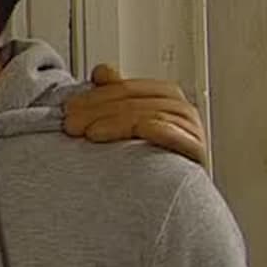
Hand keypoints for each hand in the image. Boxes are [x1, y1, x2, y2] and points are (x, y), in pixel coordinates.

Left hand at [64, 64, 207, 163]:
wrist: (170, 195)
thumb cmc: (149, 158)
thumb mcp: (127, 123)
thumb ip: (115, 95)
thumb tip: (102, 71)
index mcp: (166, 96)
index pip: (127, 88)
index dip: (95, 96)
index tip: (69, 108)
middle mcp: (181, 109)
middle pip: (134, 101)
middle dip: (97, 110)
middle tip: (72, 122)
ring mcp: (191, 128)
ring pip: (149, 114)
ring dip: (115, 122)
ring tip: (89, 133)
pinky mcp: (197, 150)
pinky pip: (173, 133)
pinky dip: (150, 129)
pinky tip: (128, 133)